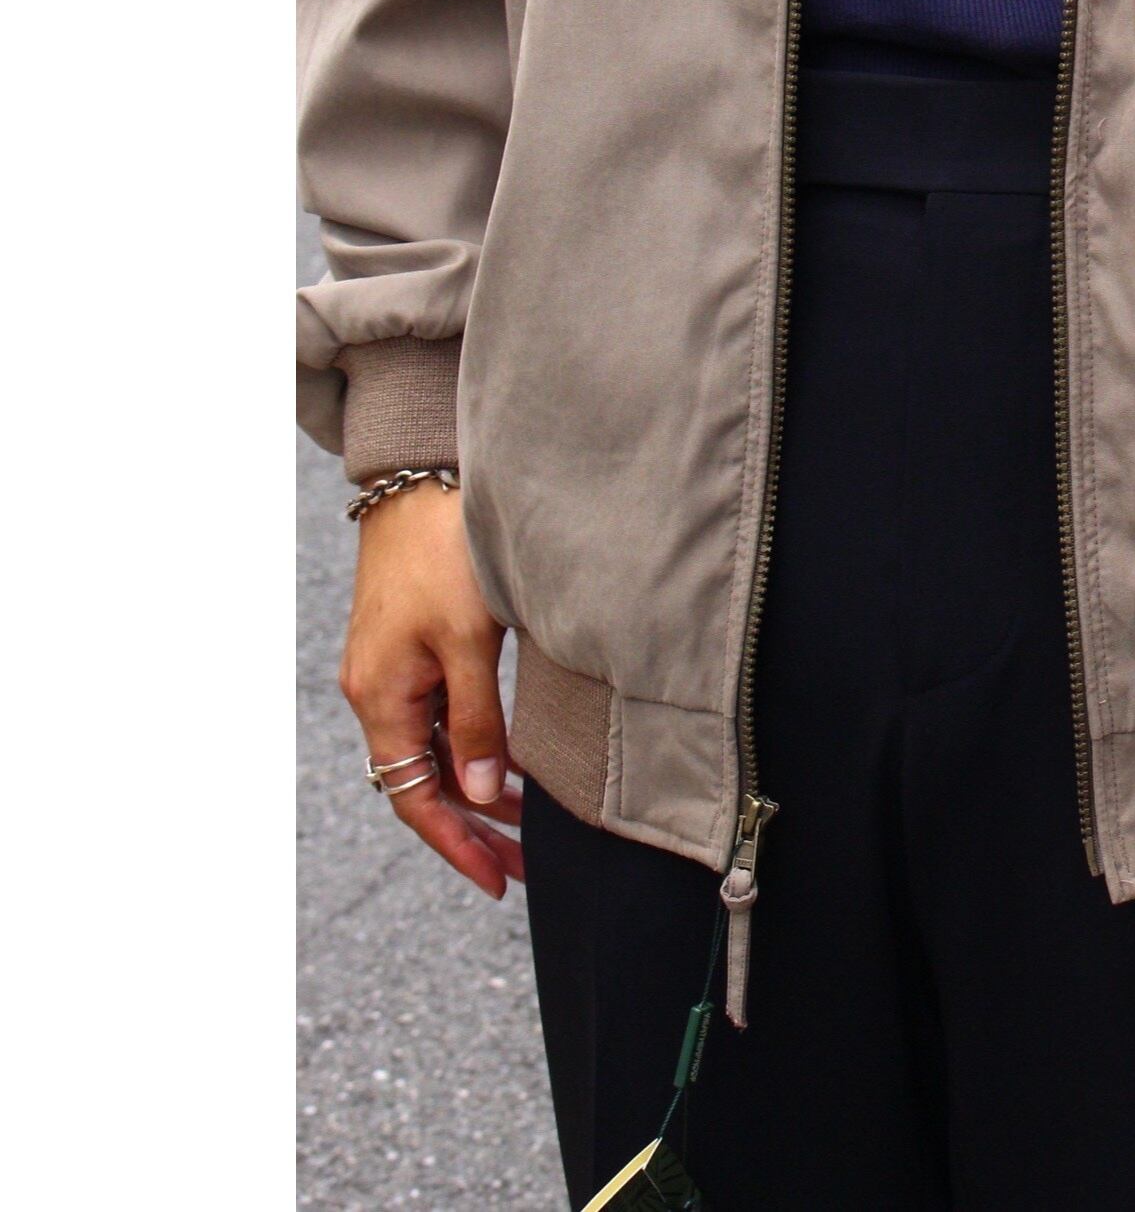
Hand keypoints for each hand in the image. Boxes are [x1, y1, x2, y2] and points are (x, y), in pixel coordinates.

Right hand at [340, 483, 523, 897]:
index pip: (414, 798)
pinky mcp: (412, 645)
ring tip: (527, 820)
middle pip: (423, 782)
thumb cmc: (446, 553)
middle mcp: (379, 692)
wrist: (420, 481)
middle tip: (524, 864)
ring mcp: (393, 669)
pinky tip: (509, 758)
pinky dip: (472, 745)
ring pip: (434, 750)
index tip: (498, 880)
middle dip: (473, 827)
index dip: (456, 845)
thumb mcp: (470, 641)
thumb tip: (480, 795)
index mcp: (382, 699)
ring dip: (476, 787)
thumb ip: (476, 721)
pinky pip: (438, 716)